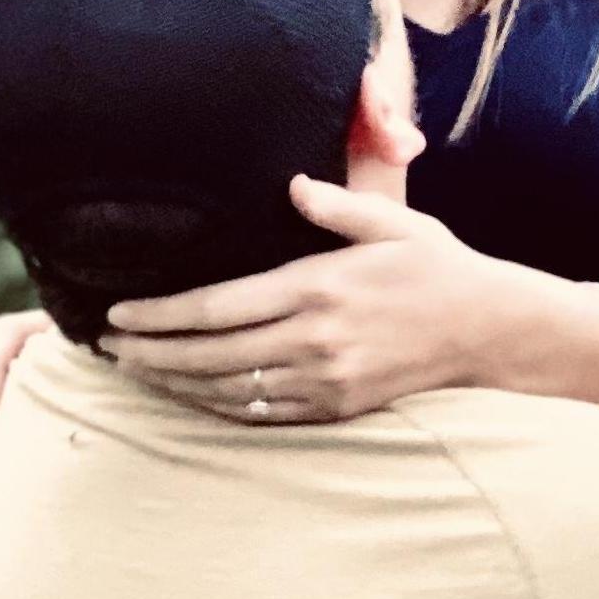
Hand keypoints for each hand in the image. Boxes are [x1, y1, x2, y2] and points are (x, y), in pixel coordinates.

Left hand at [99, 178, 499, 423]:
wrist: (491, 332)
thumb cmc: (437, 269)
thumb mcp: (393, 222)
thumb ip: (337, 205)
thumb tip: (291, 184)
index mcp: (318, 287)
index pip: (218, 307)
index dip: (160, 316)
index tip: (118, 316)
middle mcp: (315, 340)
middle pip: (210, 355)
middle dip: (151, 354)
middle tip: (107, 350)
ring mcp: (325, 381)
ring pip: (229, 391)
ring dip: (175, 385)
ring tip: (136, 372)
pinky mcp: (337, 408)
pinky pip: (262, 415)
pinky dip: (217, 407)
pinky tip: (189, 396)